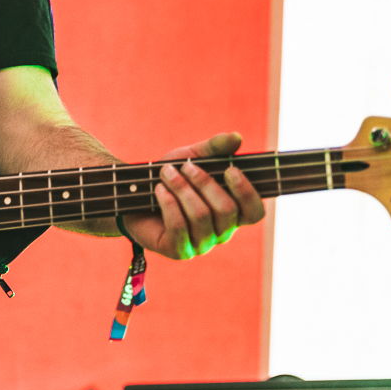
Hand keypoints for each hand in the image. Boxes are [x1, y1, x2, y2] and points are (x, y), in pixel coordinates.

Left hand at [123, 133, 265, 259]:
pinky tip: (159, 189)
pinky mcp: (179, 251)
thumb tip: (237, 137)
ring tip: (166, 173)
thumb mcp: (192, 156)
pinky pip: (179, 227)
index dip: (247, 192)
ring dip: (182, 189)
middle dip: (204, 182)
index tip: (229, 170)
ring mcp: (202, 244)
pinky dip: (168, 202)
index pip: (255, 212)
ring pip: (201, 216)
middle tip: (185, 166)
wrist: (135, 194)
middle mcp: (222, 232)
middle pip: (226, 210)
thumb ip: (215, 148)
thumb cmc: (171, 177)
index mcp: (233, 212)